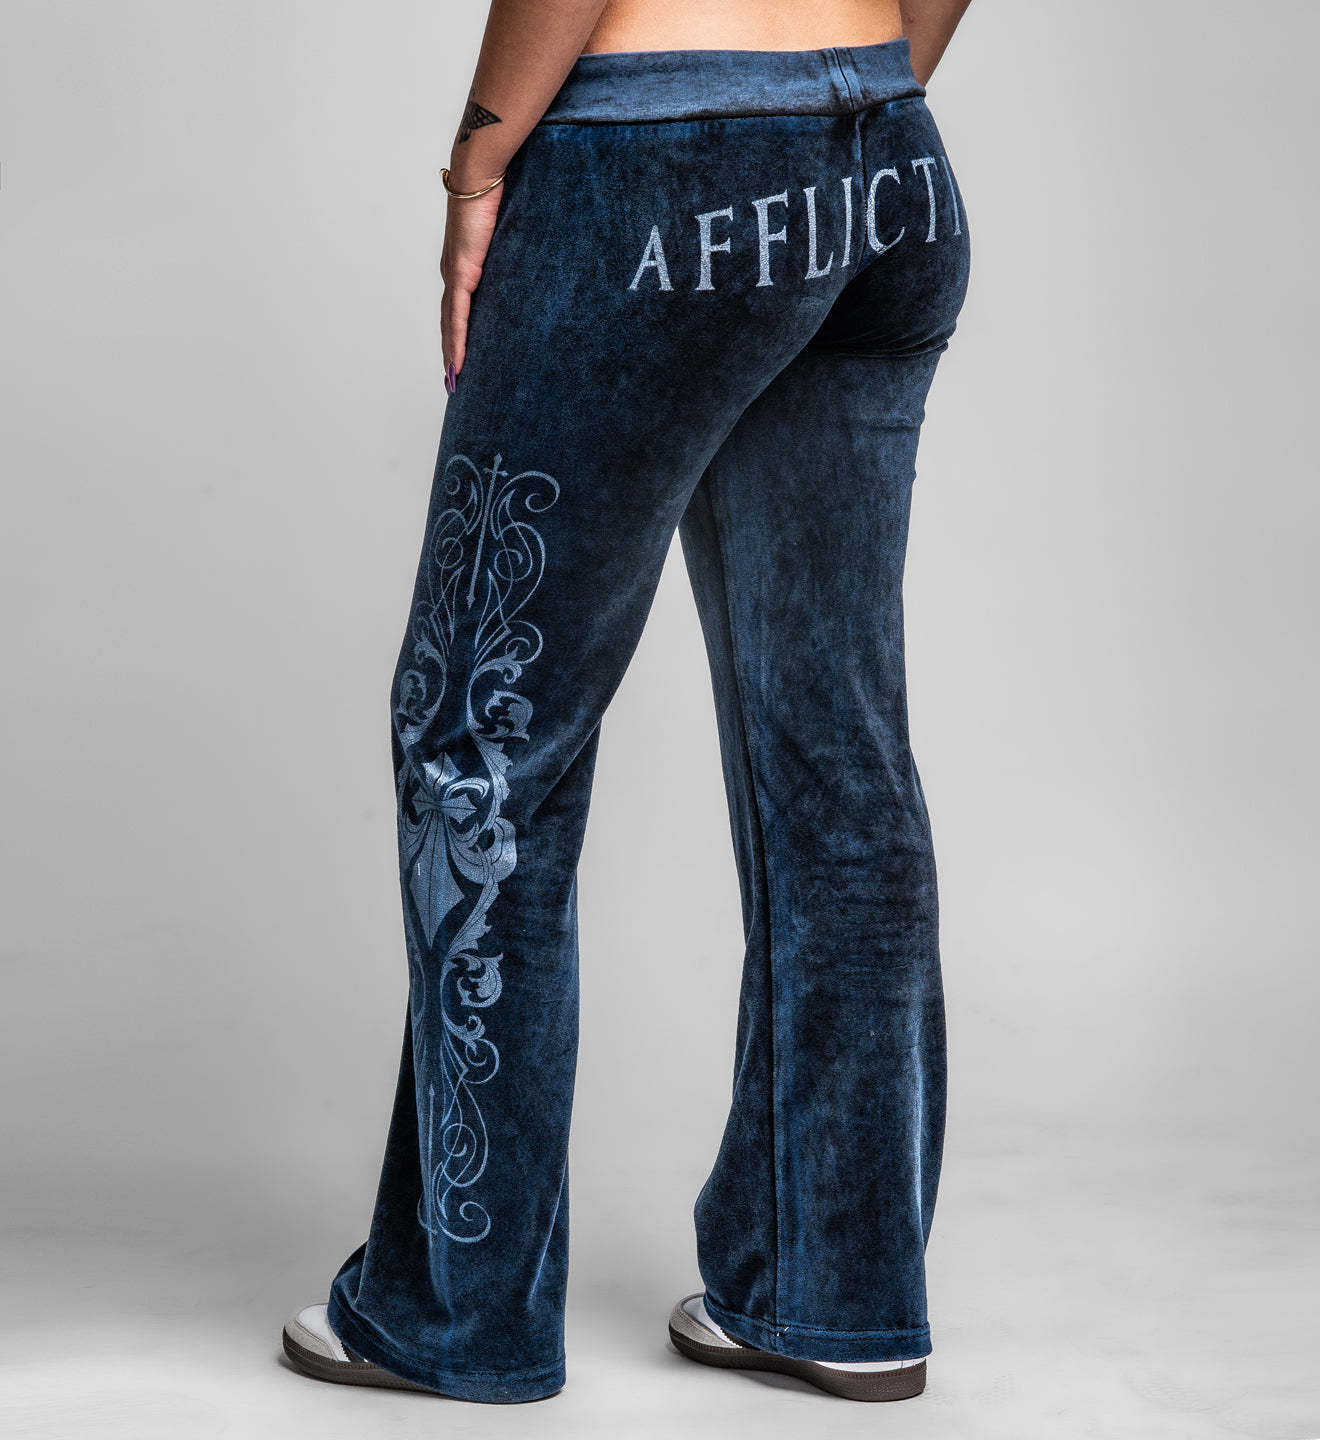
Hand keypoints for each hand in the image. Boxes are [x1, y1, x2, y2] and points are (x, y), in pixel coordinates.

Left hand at [440, 180, 504, 388]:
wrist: (481, 175)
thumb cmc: (496, 194)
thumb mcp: (508, 231)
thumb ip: (513, 250)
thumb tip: (533, 258)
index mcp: (463, 264)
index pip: (458, 307)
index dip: (457, 333)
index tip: (460, 355)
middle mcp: (453, 273)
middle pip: (449, 322)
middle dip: (450, 352)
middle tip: (454, 379)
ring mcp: (454, 274)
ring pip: (450, 324)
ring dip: (451, 353)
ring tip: (454, 380)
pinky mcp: (461, 273)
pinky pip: (458, 316)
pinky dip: (456, 341)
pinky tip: (456, 362)